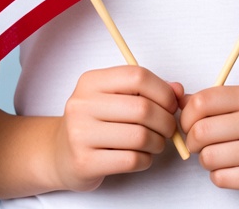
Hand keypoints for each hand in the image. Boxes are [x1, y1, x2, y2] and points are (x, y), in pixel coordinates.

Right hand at [53, 66, 181, 191]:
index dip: (162, 90)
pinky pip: (131, 160)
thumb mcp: (115, 98)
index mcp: (91, 81)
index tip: (171, 104)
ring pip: (140, 136)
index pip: (137, 76)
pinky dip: (146, 159)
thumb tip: (178, 91)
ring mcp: (80, 134)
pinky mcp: (85, 162)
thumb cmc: (95, 122)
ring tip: (156, 143)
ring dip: (158, 142)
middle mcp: (82, 104)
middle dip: (166, 121)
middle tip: (169, 128)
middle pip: (142, 108)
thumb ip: (147, 90)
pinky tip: (142, 156)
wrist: (60, 154)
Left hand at [180, 85, 238, 199]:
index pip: (204, 100)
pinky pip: (221, 178)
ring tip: (218, 157)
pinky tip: (231, 170)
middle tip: (198, 144)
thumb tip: (177, 101)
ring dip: (206, 160)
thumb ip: (214, 102)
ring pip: (209, 156)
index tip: (189, 124)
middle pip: (202, 130)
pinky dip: (218, 176)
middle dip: (192, 141)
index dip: (187, 115)